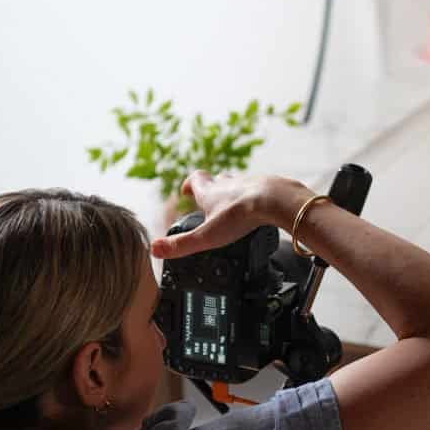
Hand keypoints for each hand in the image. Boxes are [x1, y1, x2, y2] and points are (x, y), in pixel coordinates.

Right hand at [151, 171, 279, 257]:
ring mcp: (250, 184)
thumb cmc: (241, 215)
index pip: (195, 180)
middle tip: (209, 203)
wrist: (275, 201)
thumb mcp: (207, 236)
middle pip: (216, 181)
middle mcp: (229, 184)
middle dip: (211, 191)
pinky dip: (255, 201)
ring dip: (233, 194)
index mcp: (211, 192)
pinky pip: (259, 192)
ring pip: (238, 185)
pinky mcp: (269, 189)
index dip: (189, 185)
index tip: (186, 191)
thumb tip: (155, 249)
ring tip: (233, 209)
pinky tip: (259, 212)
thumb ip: (182, 244)